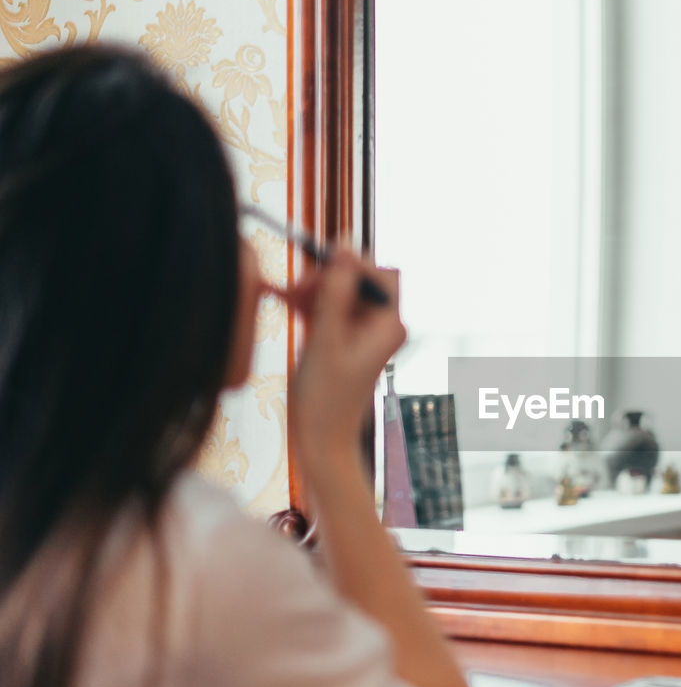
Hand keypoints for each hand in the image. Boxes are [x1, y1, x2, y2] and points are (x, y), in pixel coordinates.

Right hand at [285, 249, 405, 470]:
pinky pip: (329, 306)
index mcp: (390, 325)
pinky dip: (309, 303)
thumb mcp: (325, 339)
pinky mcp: (345, 337)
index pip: (376, 273)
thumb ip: (334, 292)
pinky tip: (284, 302)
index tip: (312, 277)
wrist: (320, 440)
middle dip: (324, 279)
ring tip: (284, 298)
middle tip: (294, 292)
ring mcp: (364, 331)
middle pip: (356, 279)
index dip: (345, 267)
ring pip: (339, 290)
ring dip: (312, 290)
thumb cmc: (326, 398)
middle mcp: (383, 325)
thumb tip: (344, 247)